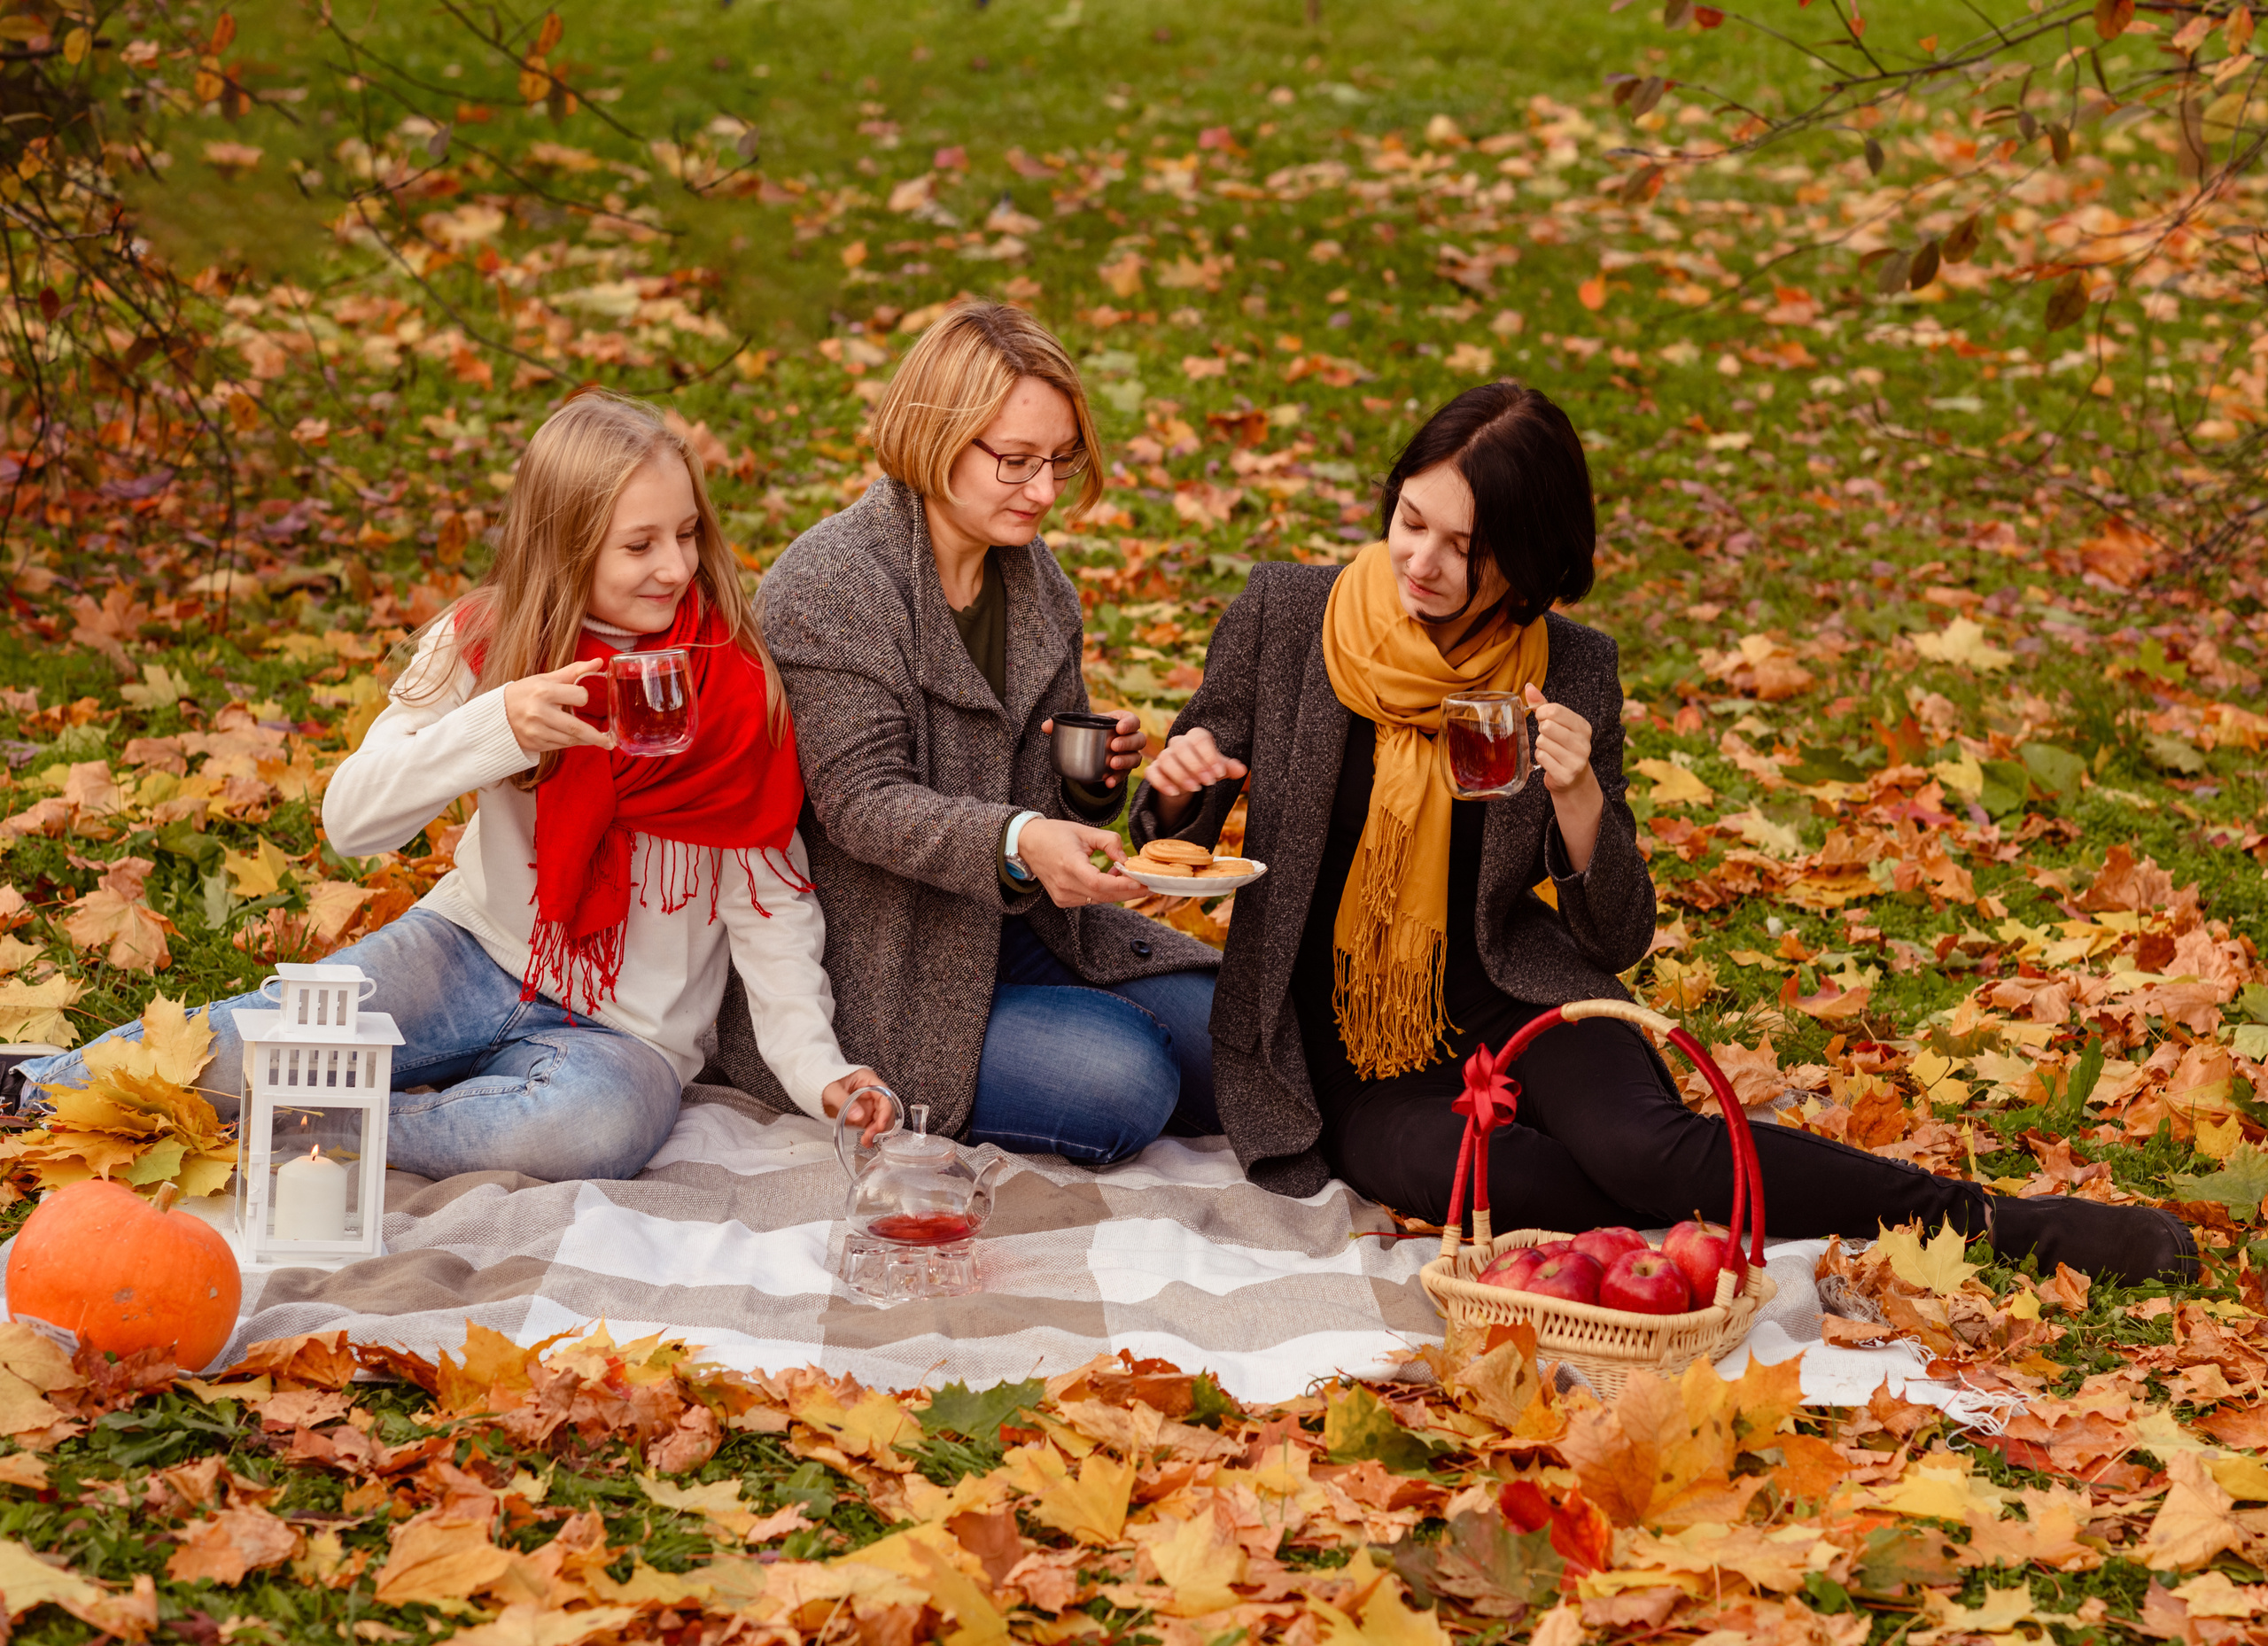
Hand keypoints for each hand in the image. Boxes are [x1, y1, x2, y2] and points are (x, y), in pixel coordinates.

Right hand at [504, 659, 612, 756]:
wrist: (495, 715)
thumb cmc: (524, 693)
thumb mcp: (545, 679)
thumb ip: (573, 671)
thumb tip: (599, 662)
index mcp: (543, 691)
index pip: (578, 696)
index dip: (582, 696)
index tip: (581, 697)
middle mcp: (539, 712)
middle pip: (576, 727)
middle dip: (596, 737)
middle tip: (610, 742)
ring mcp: (536, 731)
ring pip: (570, 740)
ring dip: (585, 741)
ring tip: (597, 740)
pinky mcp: (535, 744)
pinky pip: (560, 746)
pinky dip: (571, 743)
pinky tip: (577, 740)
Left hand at [822, 1067, 893, 1144]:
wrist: (812, 1085)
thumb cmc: (823, 1080)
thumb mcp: (831, 1089)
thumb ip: (844, 1101)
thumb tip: (859, 1116)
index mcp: (868, 1080)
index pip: (885, 1095)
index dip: (886, 1110)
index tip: (880, 1124)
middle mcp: (871, 1092)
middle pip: (885, 1109)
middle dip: (881, 1123)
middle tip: (871, 1135)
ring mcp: (867, 1104)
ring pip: (879, 1119)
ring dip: (876, 1131)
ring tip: (866, 1141)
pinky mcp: (862, 1114)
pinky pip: (871, 1125)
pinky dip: (870, 1134)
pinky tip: (865, 1141)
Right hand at [1018, 817, 1146, 907]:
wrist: (1028, 843)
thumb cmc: (1055, 834)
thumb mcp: (1085, 831)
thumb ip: (1109, 842)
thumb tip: (1127, 860)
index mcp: (1069, 865)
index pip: (1100, 883)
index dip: (1123, 885)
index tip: (1143, 882)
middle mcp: (1064, 885)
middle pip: (1103, 895)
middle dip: (1128, 891)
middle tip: (1148, 884)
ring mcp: (1062, 896)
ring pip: (1099, 899)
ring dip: (1117, 891)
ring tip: (1126, 875)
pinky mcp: (1062, 900)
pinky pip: (1090, 899)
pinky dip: (1104, 892)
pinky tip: (1109, 878)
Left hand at [1041, 710, 1147, 788]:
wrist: (1090, 751)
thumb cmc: (1087, 732)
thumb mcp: (1078, 726)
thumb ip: (1062, 725)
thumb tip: (1045, 726)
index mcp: (1120, 721)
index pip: (1132, 720)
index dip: (1129, 723)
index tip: (1119, 728)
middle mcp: (1129, 738)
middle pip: (1138, 739)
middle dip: (1127, 743)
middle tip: (1113, 747)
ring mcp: (1129, 755)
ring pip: (1136, 758)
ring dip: (1125, 761)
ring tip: (1112, 764)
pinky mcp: (1125, 770)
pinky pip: (1125, 775)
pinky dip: (1117, 778)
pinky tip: (1108, 782)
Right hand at [1145, 726, 1247, 827]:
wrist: (1189, 783)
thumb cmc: (1207, 769)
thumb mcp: (1219, 769)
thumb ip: (1229, 768)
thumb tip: (1242, 770)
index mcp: (1196, 737)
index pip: (1200, 739)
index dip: (1209, 755)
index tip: (1219, 773)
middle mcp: (1178, 744)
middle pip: (1181, 746)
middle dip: (1196, 765)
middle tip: (1209, 782)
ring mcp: (1164, 756)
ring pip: (1166, 759)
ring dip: (1181, 774)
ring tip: (1195, 789)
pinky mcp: (1154, 770)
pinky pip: (1152, 772)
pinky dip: (1162, 783)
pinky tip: (1175, 793)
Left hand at [1523, 684, 1595, 794]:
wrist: (1573, 779)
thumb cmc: (1562, 745)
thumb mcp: (1557, 724)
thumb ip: (1543, 705)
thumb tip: (1529, 687)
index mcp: (1583, 726)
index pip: (1554, 710)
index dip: (1541, 713)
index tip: (1543, 718)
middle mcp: (1584, 743)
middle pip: (1547, 726)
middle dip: (1541, 731)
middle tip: (1548, 737)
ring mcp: (1576, 760)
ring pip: (1542, 742)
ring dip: (1540, 745)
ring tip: (1550, 750)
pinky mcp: (1566, 775)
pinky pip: (1541, 757)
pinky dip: (1540, 757)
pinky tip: (1549, 761)